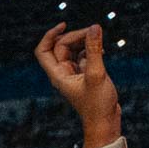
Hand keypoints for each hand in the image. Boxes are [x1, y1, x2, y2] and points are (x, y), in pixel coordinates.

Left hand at [34, 24, 119, 142]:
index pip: (43, 51)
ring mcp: (73, 74)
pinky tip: (103, 50)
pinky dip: (91, 49)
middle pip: (61, 46)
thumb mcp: (96, 74)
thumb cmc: (97, 105)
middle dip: (76, 36)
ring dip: (84, 41)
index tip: (64, 25)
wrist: (105, 123)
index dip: (50, 35)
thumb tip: (94, 27)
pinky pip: (83, 56)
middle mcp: (63, 73)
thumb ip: (94, 50)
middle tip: (94, 32)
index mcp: (58, 75)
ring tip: (100, 41)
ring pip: (73, 50)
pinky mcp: (85, 75)